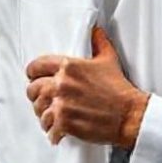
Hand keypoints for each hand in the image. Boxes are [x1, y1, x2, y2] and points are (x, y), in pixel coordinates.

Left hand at [25, 26, 150, 148]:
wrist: (128, 114)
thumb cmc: (119, 89)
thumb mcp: (109, 60)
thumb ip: (99, 43)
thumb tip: (96, 30)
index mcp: (69, 66)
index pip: (36, 66)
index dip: (33, 73)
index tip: (35, 78)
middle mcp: (62, 84)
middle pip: (33, 89)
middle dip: (36, 95)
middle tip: (44, 100)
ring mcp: (61, 104)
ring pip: (38, 110)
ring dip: (43, 114)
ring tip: (51, 117)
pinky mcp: (64, 123)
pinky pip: (48, 128)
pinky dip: (52, 132)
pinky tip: (57, 132)